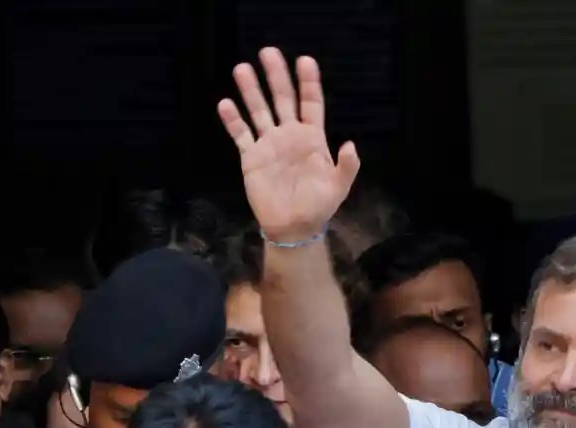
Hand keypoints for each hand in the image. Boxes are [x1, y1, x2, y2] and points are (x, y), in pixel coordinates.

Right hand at [217, 47, 359, 243]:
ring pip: (259, 111)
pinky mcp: (252, 157)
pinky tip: (225, 103)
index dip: (308, 83)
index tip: (305, 60)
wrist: (294, 227)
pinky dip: (233, 120)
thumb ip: (346, 166)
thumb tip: (350, 144)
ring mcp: (269, 144)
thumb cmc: (319, 206)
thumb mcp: (338, 187)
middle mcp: (289, 135)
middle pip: (282, 99)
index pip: (311, 104)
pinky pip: (241, 134)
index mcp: (312, 139)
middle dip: (276, 76)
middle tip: (269, 52)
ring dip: (251, 91)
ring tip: (242, 68)